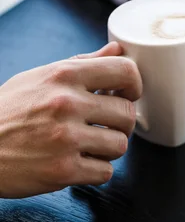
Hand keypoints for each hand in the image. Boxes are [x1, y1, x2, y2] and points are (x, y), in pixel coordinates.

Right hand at [0, 42, 141, 197]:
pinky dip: (95, 171)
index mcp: (63, 75)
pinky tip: (77, 162)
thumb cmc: (6, 111)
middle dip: (120, 123)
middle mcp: (66, 104)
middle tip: (103, 126)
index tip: (126, 95)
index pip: (125, 70)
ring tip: (87, 145)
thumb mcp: (39, 78)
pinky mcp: (62, 170)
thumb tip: (117, 48)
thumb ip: (83, 64)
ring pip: (120, 145)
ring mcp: (66, 138)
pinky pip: (106, 172)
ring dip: (108, 149)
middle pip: (127, 113)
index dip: (134, 85)